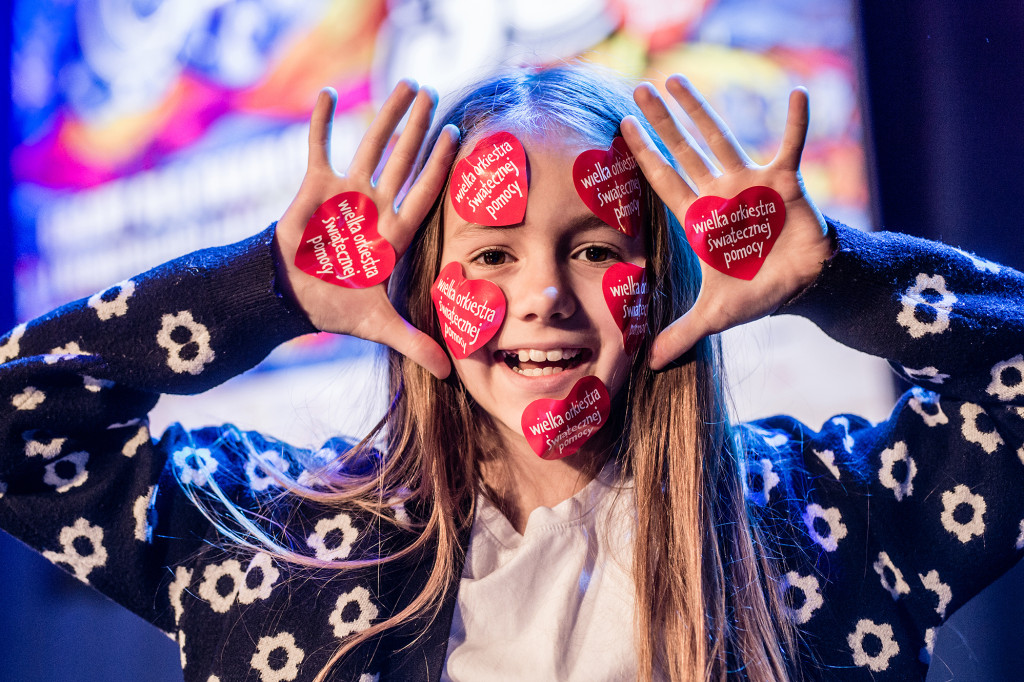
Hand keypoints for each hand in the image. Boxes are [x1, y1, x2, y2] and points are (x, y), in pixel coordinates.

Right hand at [274, 81, 458, 378]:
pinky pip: (318, 147)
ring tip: (406, 84)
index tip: (459, 135)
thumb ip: (415, 343)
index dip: (439, 166)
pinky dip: (321, 122)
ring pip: (369, 145)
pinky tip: (329, 93)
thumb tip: (450, 373)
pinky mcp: (313, 188)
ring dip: (386, 116)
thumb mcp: (379, 326)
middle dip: (417, 128)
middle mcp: (374, 206)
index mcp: (393, 234)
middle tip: (435, 92)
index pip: (422, 193)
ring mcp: (345, 193)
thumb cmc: (335, 307)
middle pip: (401, 160)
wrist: (290, 298)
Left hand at [621, 76, 832, 369]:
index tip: (622, 127)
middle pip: (684, 150)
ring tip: (679, 79)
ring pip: (721, 138)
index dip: (644, 155)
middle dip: (663, 121)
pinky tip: (799, 94)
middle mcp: (718, 194)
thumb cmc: (757, 291)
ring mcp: (750, 183)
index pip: (664, 180)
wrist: (803, 284)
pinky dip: (797, 123)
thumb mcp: (716, 315)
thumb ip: (683, 333)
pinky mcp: (786, 182)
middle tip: (639, 88)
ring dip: (701, 110)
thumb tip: (651, 365)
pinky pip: (792, 146)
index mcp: (698, 219)